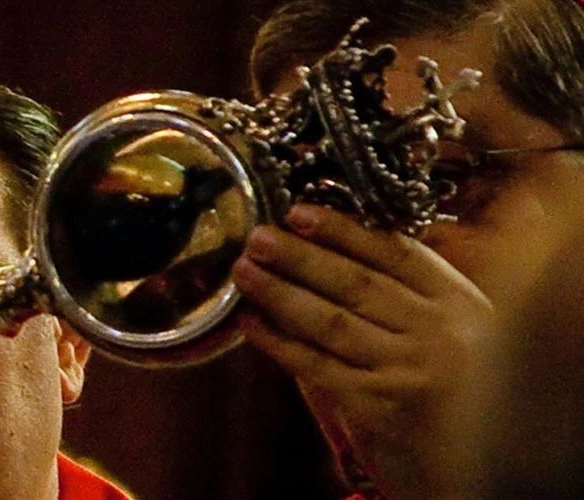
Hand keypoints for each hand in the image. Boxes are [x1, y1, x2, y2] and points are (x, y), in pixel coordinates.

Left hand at [230, 204, 493, 498]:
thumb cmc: (450, 384)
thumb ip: (410, 290)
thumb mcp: (451, 327)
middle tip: (257, 237)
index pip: (396, 253)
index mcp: (460, 302)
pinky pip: (317, 365)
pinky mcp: (378, 406)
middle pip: (357, 282)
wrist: (471, 457)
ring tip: (244, 271)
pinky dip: (279, 342)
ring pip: (331, 321)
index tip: (299, 212)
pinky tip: (251, 323)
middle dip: (300, 256)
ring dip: (280, 293)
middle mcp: (438, 332)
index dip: (343, 230)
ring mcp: (408, 370)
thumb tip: (331, 244)